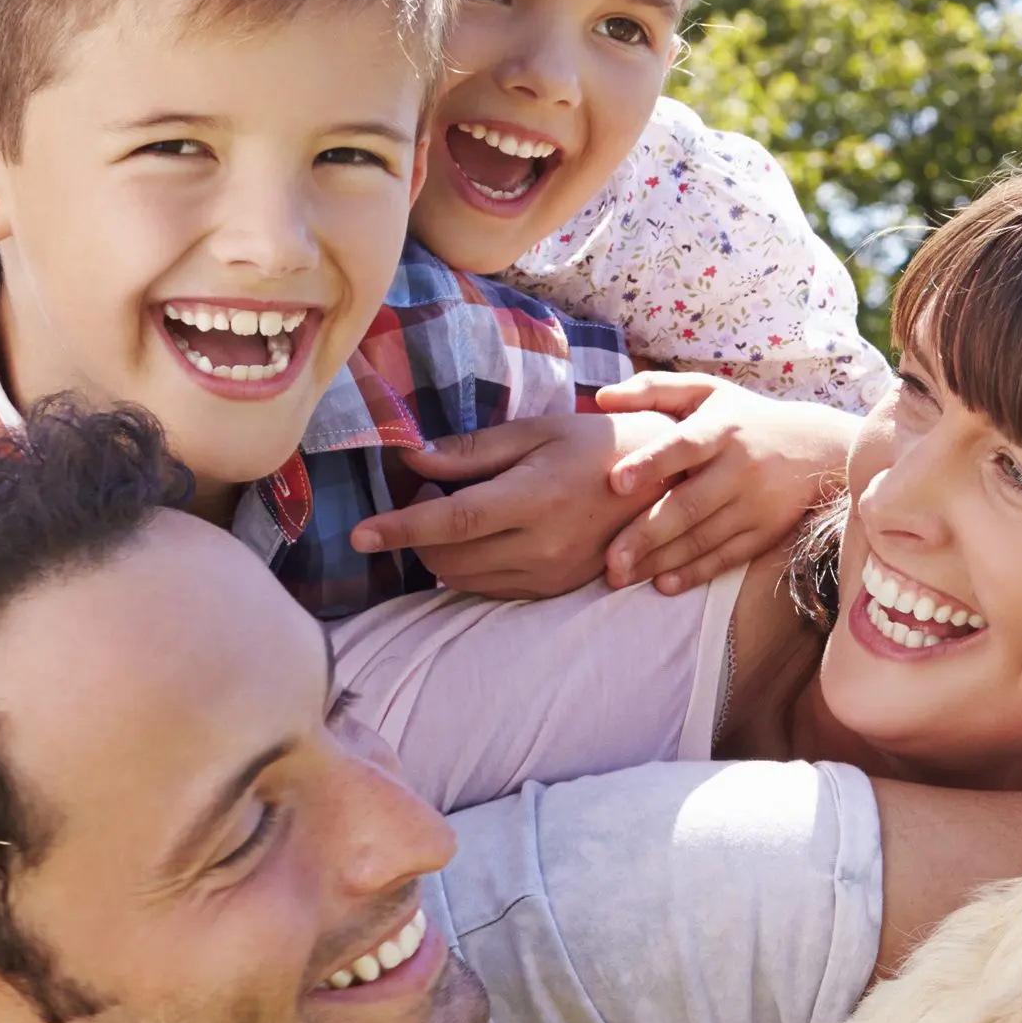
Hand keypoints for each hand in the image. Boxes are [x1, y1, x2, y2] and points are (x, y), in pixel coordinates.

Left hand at [347, 413, 672, 599]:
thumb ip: (471, 451)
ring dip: (442, 552)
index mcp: (535, 498)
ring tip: (460, 512)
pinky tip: (484, 535)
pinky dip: (469, 566)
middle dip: (418, 534)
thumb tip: (412, 460)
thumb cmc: (593, 444)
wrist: (661, 483)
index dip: (400, 529)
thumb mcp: (534, 432)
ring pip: (463, 579)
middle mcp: (542, 546)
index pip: (452, 522)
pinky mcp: (554, 590)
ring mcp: (550, 575)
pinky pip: (490, 589)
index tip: (359, 536)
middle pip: (449, 558)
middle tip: (428, 492)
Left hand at [597, 374, 856, 592]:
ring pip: (703, 538)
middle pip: (690, 505)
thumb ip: (653, 390)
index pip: (684, 446)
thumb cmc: (744, 417)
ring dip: (661, 560)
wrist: (818, 448)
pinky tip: (663, 584)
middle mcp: (740, 468)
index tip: (616, 482)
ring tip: (621, 577)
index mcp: (721, 428)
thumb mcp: (706, 391)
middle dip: (647, 534)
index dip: (651, 463)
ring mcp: (755, 504)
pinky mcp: (765, 532)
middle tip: (609, 561)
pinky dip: (696, 573)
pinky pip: (726, 557)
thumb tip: (601, 399)